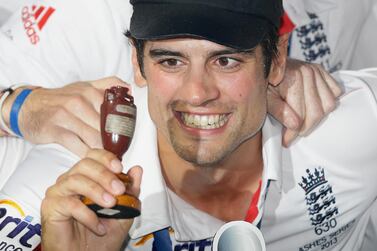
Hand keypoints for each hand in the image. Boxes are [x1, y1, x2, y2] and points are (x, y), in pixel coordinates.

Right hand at [2, 77, 129, 156]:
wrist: (28, 106)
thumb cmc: (61, 98)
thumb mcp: (83, 86)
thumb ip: (107, 84)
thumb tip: (129, 88)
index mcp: (89, 91)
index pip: (114, 113)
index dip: (123, 129)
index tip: (127, 140)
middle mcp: (78, 102)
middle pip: (105, 128)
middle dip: (113, 142)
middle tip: (119, 153)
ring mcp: (65, 115)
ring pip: (93, 138)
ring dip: (102, 150)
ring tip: (108, 159)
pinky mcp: (54, 130)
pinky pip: (76, 146)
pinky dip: (86, 154)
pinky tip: (91, 158)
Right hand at [41, 149, 142, 250]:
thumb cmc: (102, 235)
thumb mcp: (124, 211)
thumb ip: (131, 191)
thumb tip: (137, 169)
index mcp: (88, 177)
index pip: (93, 156)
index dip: (106, 158)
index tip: (119, 168)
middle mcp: (71, 180)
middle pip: (85, 164)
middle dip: (104, 175)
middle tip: (119, 191)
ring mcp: (59, 192)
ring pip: (75, 180)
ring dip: (96, 192)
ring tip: (111, 205)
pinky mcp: (51, 207)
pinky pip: (68, 203)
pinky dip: (87, 214)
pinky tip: (98, 226)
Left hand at [267, 59, 342, 145]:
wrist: (268, 65)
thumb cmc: (265, 84)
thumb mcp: (266, 99)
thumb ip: (279, 111)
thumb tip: (295, 125)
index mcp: (292, 79)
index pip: (300, 115)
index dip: (293, 132)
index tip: (286, 141)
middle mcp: (307, 72)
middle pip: (316, 112)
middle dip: (305, 129)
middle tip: (293, 135)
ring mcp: (317, 70)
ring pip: (328, 105)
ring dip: (317, 119)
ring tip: (303, 124)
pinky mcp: (322, 71)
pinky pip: (335, 92)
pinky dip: (327, 103)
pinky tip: (313, 108)